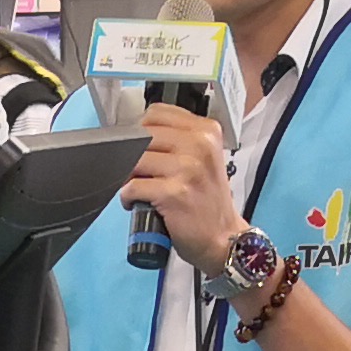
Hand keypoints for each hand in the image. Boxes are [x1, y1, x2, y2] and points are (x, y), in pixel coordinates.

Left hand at [121, 104, 243, 277]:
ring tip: (138, 188)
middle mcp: (199, 145)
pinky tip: (137, 203)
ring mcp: (188, 169)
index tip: (140, 146)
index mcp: (206, 131)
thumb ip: (178, 140)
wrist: (223, 237)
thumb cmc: (208, 199)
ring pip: (135, 160)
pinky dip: (127, 197)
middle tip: (137, 172)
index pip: (156, 113)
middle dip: (133, 155)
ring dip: (128, 176)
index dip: (140, 130)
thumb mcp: (204, 158)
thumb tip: (135, 133)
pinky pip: (133, 187)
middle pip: (142, 135)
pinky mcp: (174, 193)